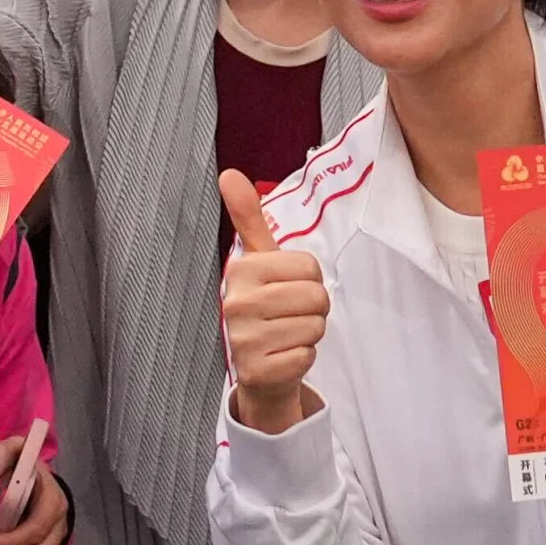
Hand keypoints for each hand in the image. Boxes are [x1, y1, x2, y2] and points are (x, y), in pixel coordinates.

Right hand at [218, 169, 329, 433]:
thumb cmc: (265, 308)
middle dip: (314, 308)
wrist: (257, 369)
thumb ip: (248, 219)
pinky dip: (303, 358)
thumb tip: (229, 173)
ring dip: (309, 333)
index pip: (310, 267)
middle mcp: (237, 303)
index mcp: (241, 270)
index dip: (309, 280)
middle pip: (316, 297)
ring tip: (286, 335)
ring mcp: (244, 340)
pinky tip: (283, 356)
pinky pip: (307, 356)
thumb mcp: (259, 262)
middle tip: (291, 315)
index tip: (288, 289)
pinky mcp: (257, 371)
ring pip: (315, 327)